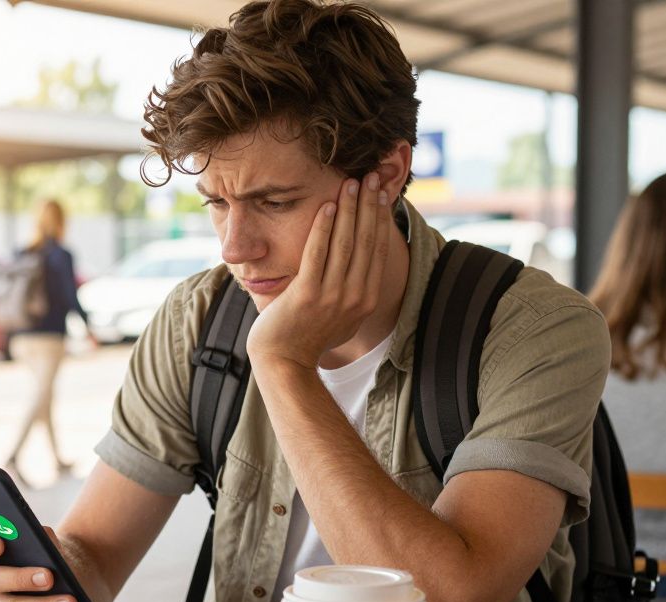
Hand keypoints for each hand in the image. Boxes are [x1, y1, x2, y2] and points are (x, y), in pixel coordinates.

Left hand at [245, 173, 391, 369]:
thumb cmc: (309, 338)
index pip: (377, 249)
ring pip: (345, 243)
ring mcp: (331, 296)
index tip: (381, 192)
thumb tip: (362, 271)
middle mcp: (355, 296)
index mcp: (367, 299)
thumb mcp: (344, 318)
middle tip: (372, 176)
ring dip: (349, 209)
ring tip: (351, 183)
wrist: (284, 362)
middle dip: (369, 205)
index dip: (380, 218)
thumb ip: (355, 294)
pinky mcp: (307, 294)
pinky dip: (323, 227)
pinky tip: (327, 206)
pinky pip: (317, 253)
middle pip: (366, 240)